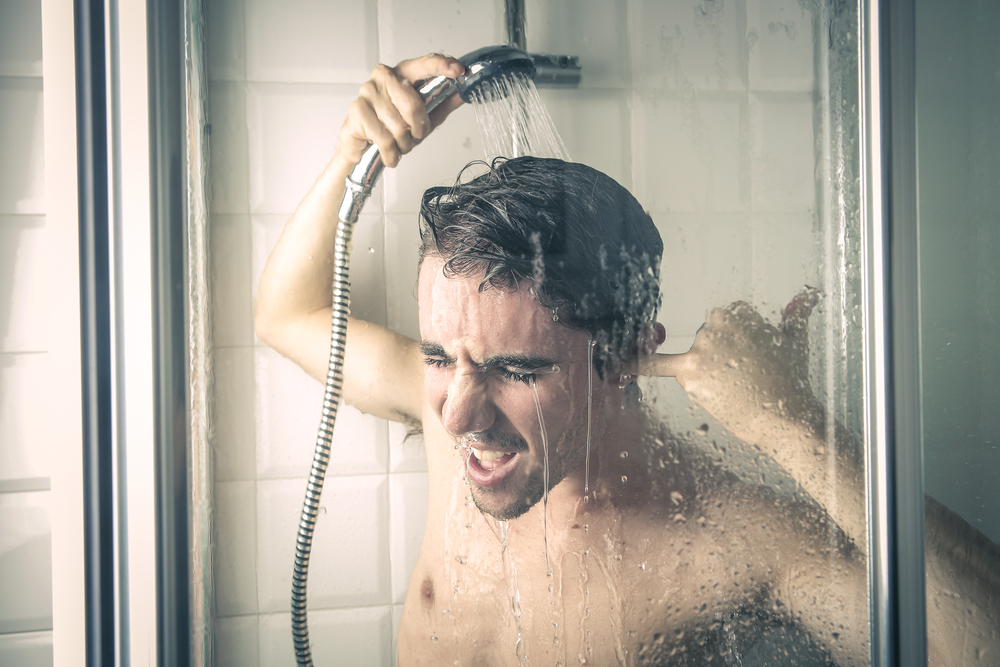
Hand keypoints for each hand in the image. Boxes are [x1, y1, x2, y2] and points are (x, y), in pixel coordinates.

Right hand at [338, 54, 465, 166]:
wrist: (362, 146)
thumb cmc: (392, 127)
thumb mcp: (423, 117)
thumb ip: (442, 104)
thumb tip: (462, 94)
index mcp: (402, 73)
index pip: (424, 64)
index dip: (441, 66)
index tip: (458, 70)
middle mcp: (384, 77)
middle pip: (413, 105)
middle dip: (418, 129)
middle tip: (414, 135)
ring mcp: (368, 91)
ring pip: (399, 126)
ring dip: (404, 144)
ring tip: (398, 143)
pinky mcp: (358, 110)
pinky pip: (385, 139)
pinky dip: (391, 153)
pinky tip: (389, 152)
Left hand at [640, 288, 821, 436]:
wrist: (785, 418)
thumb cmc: (791, 382)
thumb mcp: (796, 341)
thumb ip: (797, 314)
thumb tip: (809, 293)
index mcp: (738, 314)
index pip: (722, 324)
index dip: (735, 345)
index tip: (750, 360)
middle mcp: (717, 327)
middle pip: (705, 341)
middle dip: (719, 360)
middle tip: (744, 378)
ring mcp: (701, 349)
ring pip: (693, 356)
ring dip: (708, 372)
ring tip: (735, 388)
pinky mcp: (690, 373)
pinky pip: (655, 365)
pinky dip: (634, 365)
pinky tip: (615, 367)